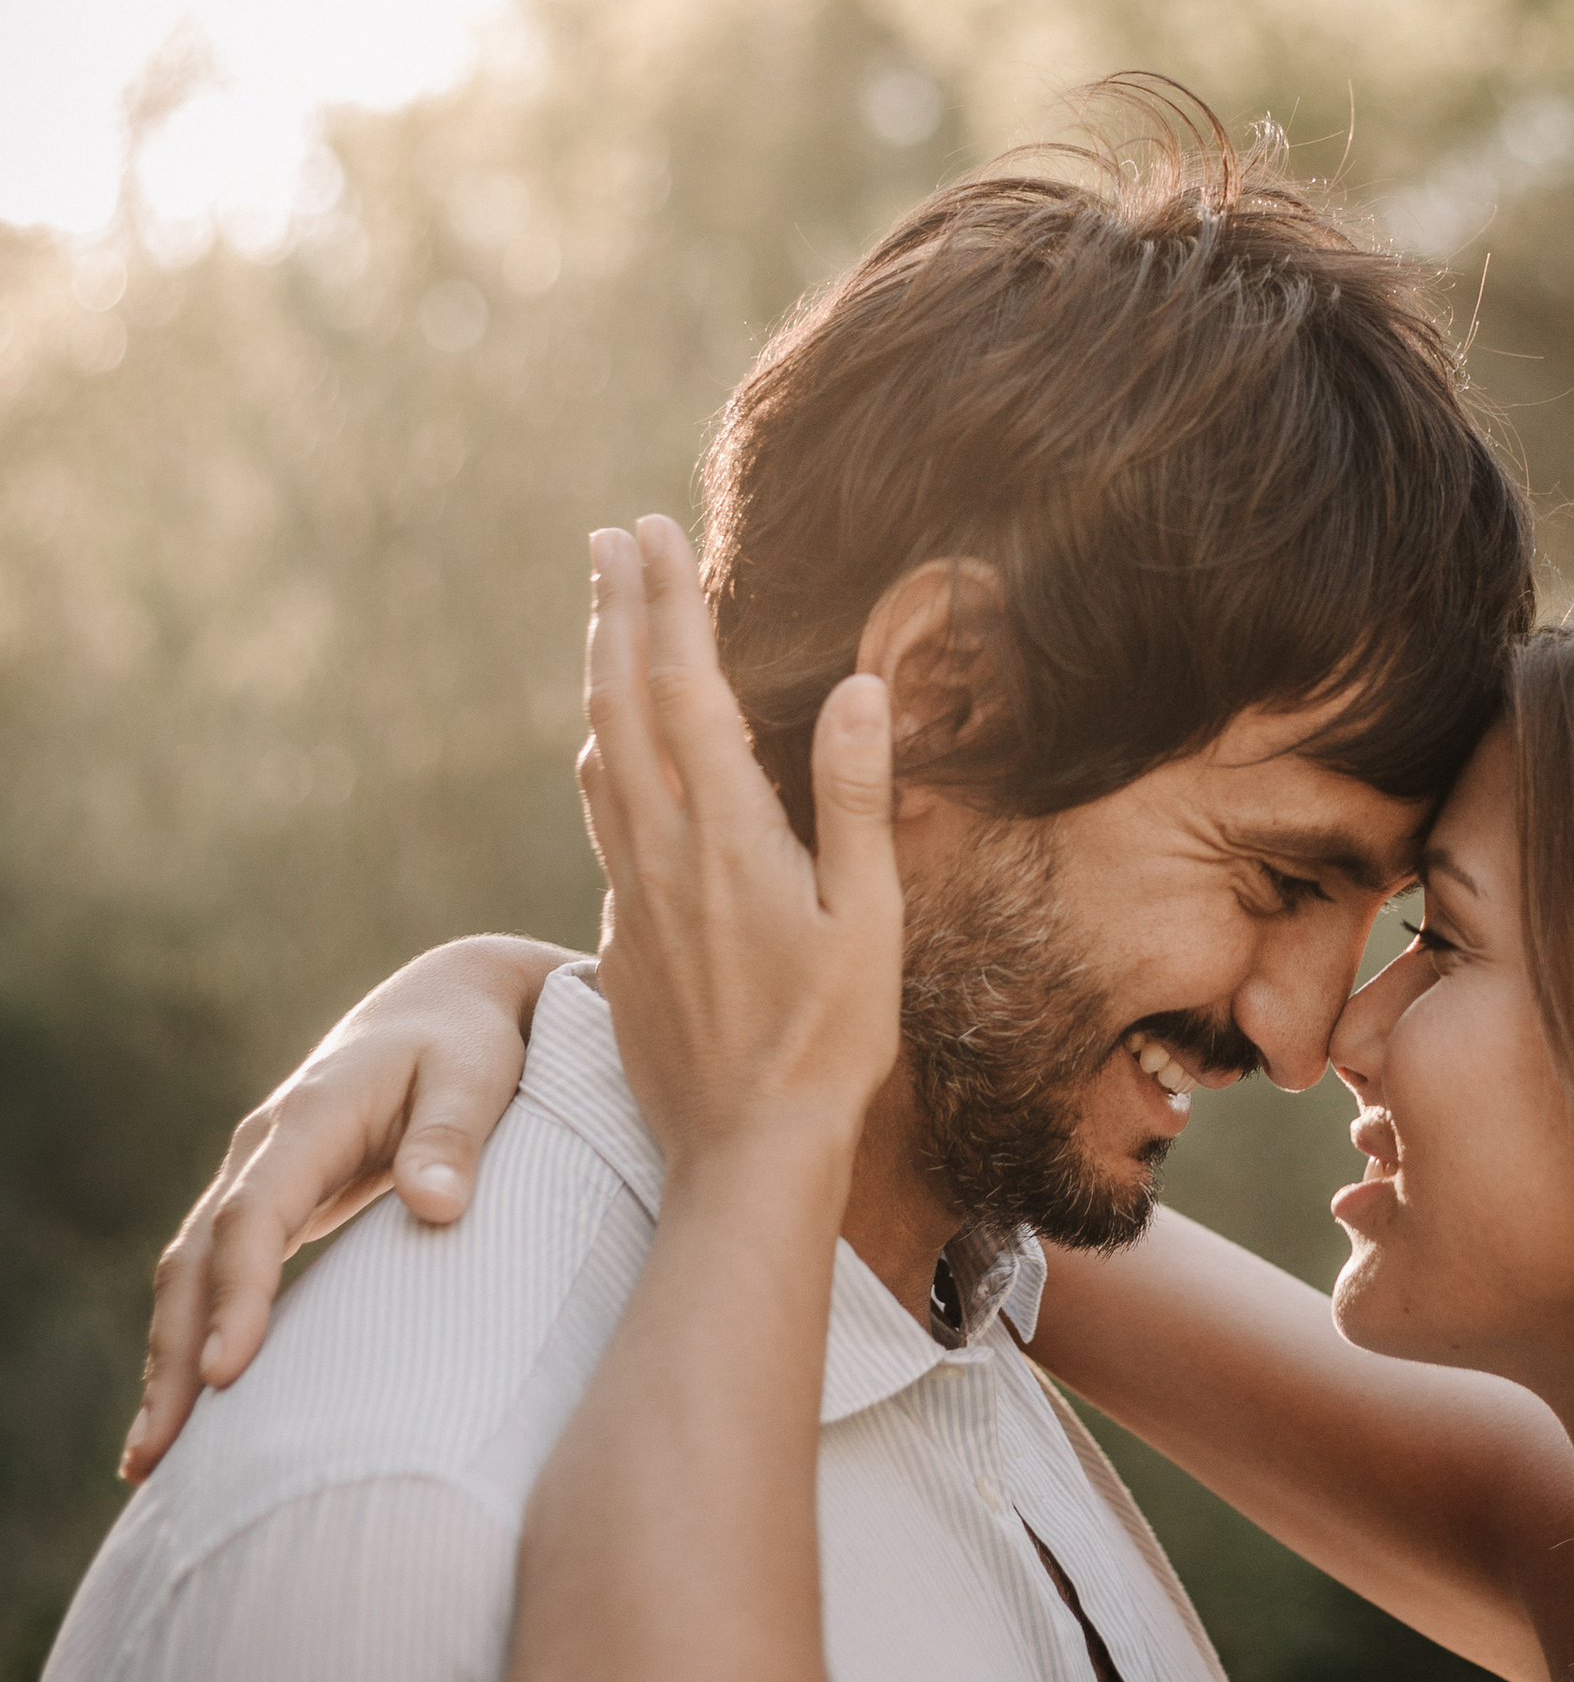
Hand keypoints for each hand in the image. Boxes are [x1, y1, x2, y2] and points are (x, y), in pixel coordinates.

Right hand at [125, 940, 558, 1481]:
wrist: (450, 1003)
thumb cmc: (471, 1042)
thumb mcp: (475, 1072)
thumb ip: (453, 1135)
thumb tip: (435, 1205)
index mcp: (309, 1116)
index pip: (254, 1214)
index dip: (237, 1295)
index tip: (225, 1375)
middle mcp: (264, 1150)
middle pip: (198, 1258)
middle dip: (173, 1354)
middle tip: (159, 1451)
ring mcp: (260, 1178)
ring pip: (192, 1274)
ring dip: (168, 1361)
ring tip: (151, 1463)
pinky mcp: (274, 1205)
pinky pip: (217, 1277)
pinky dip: (195, 1340)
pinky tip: (191, 1416)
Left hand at [581, 520, 902, 1186]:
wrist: (743, 1151)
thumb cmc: (827, 1040)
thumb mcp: (867, 918)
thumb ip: (857, 798)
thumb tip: (856, 686)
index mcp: (724, 833)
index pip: (684, 687)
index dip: (667, 602)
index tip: (651, 531)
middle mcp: (660, 849)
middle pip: (622, 702)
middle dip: (617, 611)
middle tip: (609, 538)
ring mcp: (630, 892)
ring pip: (598, 754)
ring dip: (601, 673)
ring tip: (604, 615)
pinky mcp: (620, 933)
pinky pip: (600, 814)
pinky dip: (602, 749)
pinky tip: (607, 745)